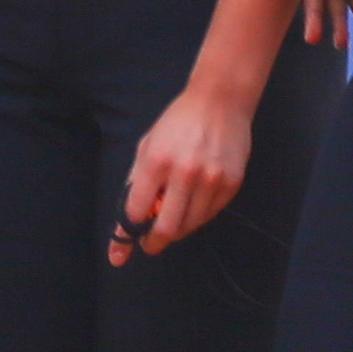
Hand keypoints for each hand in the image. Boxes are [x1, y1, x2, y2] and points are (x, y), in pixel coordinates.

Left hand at [111, 82, 253, 261]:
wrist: (221, 101)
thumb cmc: (178, 122)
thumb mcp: (147, 145)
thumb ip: (138, 180)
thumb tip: (130, 216)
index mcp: (156, 162)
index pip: (136, 211)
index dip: (126, 235)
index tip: (122, 250)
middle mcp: (184, 173)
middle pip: (166, 228)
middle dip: (153, 243)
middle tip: (149, 244)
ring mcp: (211, 180)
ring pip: (189, 225)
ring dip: (176, 230)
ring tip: (170, 221)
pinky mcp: (230, 184)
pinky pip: (209, 215)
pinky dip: (196, 218)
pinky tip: (190, 207)